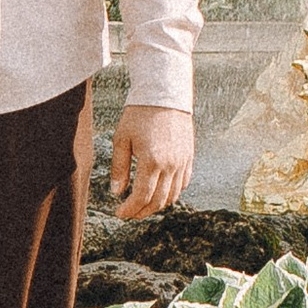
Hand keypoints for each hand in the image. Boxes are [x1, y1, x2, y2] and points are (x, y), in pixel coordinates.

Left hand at [111, 103, 193, 219]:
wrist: (165, 94)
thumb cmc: (140, 113)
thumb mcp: (122, 139)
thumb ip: (119, 168)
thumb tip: (117, 192)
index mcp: (152, 161)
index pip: (142, 196)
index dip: (130, 209)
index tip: (120, 214)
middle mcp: (171, 165)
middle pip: (158, 201)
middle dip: (143, 212)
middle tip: (130, 214)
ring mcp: (183, 161)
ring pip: (173, 195)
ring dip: (157, 205)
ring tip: (144, 205)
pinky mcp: (189, 156)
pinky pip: (183, 183)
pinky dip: (172, 193)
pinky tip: (160, 192)